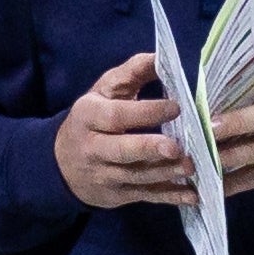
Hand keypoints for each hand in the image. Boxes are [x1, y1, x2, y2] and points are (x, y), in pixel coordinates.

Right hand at [54, 54, 195, 208]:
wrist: (61, 164)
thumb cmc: (93, 119)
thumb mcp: (103, 91)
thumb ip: (132, 73)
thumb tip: (162, 57)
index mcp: (89, 116)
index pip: (116, 116)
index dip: (146, 112)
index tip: (176, 107)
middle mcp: (93, 148)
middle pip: (122, 150)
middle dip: (150, 149)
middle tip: (177, 147)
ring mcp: (104, 176)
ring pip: (136, 176)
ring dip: (165, 173)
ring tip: (191, 166)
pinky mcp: (116, 196)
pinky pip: (145, 196)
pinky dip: (169, 197)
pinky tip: (192, 195)